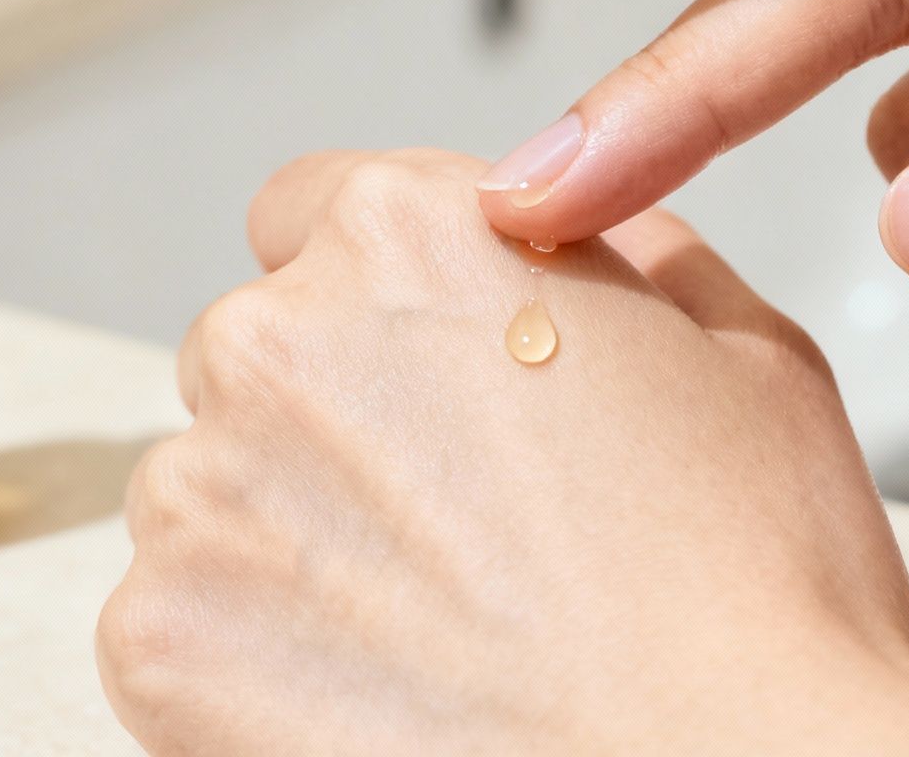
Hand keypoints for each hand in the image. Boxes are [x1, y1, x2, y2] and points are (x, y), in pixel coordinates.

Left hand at [96, 149, 908, 754]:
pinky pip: (181, 628)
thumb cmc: (754, 602)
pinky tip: (379, 696)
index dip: (378, 299)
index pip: (308, 212)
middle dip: (333, 420)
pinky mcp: (155, 640)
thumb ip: (629, 245)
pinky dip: (252, 663)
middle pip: (259, 358)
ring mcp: (201, 492)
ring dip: (288, 542)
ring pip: (213, 496)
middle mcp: (278, 338)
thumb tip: (578, 214)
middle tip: (459, 525)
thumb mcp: (750, 355)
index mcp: (412, 234)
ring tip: (432, 629)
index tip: (422, 375)